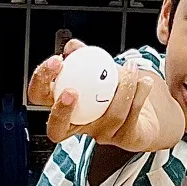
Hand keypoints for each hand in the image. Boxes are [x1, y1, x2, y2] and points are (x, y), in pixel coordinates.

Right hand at [29, 41, 181, 151]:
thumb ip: (82, 56)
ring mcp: (100, 135)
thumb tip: (71, 46)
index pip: (40, 97)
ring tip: (130, 69)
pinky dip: (139, 93)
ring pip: (109, 116)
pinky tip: (144, 81)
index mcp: (64, 104)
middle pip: (56, 129)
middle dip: (61, 110)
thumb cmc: (114, 89)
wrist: (146, 110)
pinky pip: (130, 117)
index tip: (56, 62)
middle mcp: (79, 124)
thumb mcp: (97, 67)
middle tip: (71, 91)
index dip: (42, 81)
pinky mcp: (124, 139)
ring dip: (122, 87)